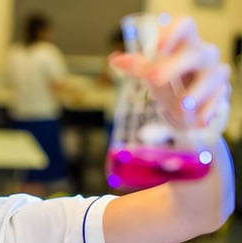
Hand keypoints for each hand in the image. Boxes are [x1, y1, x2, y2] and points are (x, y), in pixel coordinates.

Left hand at [110, 16, 229, 133]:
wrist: (189, 107)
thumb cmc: (170, 82)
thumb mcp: (152, 73)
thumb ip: (137, 66)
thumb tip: (115, 60)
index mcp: (185, 43)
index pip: (184, 27)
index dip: (173, 33)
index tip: (157, 45)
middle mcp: (203, 54)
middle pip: (193, 54)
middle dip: (174, 66)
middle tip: (154, 78)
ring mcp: (215, 73)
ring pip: (209, 78)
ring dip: (194, 93)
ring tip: (182, 106)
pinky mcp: (222, 92)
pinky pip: (216, 101)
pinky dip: (205, 111)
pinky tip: (197, 120)